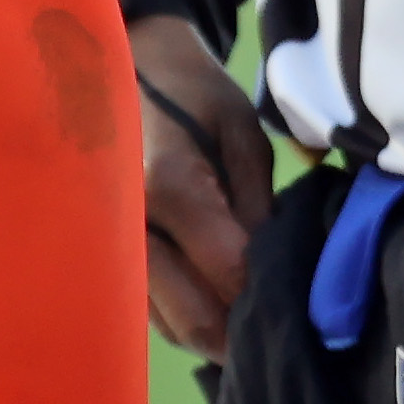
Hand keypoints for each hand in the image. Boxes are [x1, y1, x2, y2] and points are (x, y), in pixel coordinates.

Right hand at [134, 14, 271, 355]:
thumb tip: (274, 272)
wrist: (119, 71)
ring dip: (213, 330)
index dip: (269, 295)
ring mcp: (106, 248)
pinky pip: (149, 311)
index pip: (229, 271)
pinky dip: (184, 316)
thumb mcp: (240, 133)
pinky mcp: (100, 259)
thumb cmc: (189, 92)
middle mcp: (128, 226)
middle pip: (194, 317)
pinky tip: (212, 298)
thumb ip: (257, 205)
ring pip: (170, 326)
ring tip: (249, 313)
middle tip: (281, 325)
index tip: (303, 300)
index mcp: (167, 184)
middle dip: (242, 332)